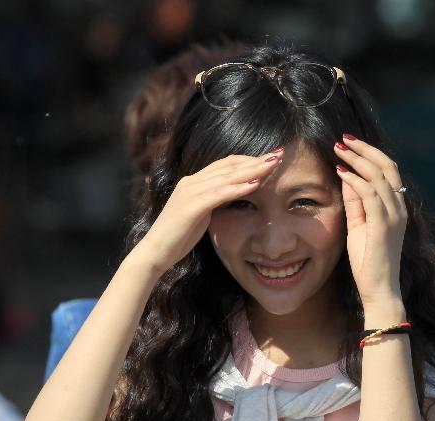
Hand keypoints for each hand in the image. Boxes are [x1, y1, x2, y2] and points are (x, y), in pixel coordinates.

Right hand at [134, 150, 284, 273]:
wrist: (155, 252)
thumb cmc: (178, 237)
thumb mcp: (201, 214)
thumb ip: (215, 201)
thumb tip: (235, 196)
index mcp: (194, 182)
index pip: (226, 164)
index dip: (249, 159)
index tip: (271, 158)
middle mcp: (192, 181)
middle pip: (230, 165)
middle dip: (256, 160)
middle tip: (280, 154)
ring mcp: (190, 192)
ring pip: (227, 176)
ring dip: (252, 169)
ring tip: (273, 165)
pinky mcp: (191, 206)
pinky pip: (219, 194)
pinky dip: (238, 188)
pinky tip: (255, 185)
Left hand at [334, 135, 406, 308]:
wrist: (379, 290)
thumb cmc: (368, 262)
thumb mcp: (359, 226)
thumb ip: (356, 203)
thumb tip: (347, 178)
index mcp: (396, 208)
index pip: (388, 171)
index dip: (369, 154)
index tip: (348, 144)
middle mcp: (399, 208)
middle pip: (387, 166)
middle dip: (364, 149)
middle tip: (343, 139)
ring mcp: (394, 216)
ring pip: (379, 176)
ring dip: (357, 160)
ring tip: (338, 150)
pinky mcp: (383, 225)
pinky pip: (370, 194)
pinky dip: (355, 180)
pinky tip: (341, 172)